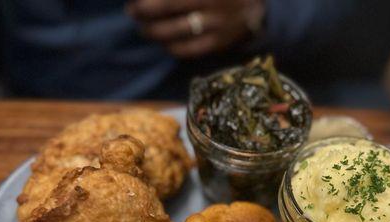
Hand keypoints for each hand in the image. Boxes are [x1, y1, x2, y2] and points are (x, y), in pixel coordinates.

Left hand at [126, 0, 264, 57]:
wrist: (257, 10)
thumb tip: (155, 0)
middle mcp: (209, 3)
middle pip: (166, 6)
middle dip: (143, 11)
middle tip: (132, 12)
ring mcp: (214, 25)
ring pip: (174, 31)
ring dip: (153, 32)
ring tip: (144, 30)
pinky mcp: (217, 44)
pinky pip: (188, 50)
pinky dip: (172, 47)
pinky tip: (165, 44)